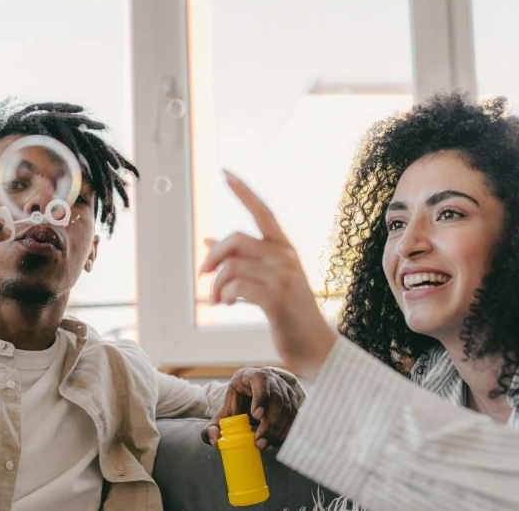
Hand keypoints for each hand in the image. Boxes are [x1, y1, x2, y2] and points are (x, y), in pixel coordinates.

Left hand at [199, 171, 336, 380]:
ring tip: (216, 299)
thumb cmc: (289, 313)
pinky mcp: (276, 299)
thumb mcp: (268, 280)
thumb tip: (208, 241)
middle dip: (213, 256)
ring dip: (216, 284)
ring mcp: (282, 277)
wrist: (315, 347)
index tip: (224, 172)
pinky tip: (226, 305)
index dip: (243, 191)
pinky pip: (236, 286)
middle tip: (203, 275)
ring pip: (232, 265)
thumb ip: (242, 260)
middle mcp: (285, 257)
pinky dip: (223, 295)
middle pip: (236, 239)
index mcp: (285, 249)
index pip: (263, 211)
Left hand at [201, 367, 297, 449]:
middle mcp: (272, 379)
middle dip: (269, 423)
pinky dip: (285, 432)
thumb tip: (215, 442)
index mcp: (251, 376)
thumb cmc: (237, 403)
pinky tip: (273, 443)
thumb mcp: (223, 412)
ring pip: (288, 409)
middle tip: (259, 442)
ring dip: (278, 430)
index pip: (260, 381)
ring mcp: (284, 389)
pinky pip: (294, 418)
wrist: (251, 396)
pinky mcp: (293, 401)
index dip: (260, 397)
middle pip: (276, 399)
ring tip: (265, 445)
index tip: (256, 416)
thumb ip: (212, 427)